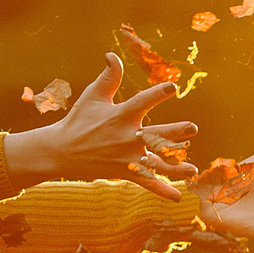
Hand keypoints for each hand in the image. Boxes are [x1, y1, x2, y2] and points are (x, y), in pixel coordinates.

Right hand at [3, 54, 198, 200]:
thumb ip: (109, 77)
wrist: (61, 152)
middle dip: (175, 132)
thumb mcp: (93, 96)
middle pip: (155, 134)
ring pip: (156, 163)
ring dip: (175, 168)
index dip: (157, 94)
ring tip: (193, 170)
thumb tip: (112, 55)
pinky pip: (146, 183)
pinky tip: (178, 197)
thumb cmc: (79, 120)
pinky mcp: (125, 172)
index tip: (172, 87)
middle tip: (192, 128)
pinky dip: (161, 191)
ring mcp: (127, 157)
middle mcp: (126, 137)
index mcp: (120, 115)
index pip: (142, 102)